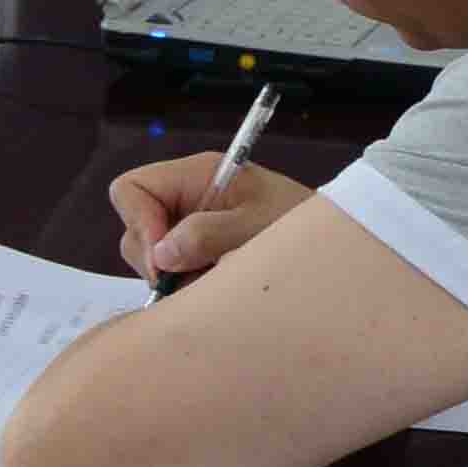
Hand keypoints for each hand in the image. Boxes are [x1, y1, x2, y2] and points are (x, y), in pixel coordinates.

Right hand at [107, 153, 307, 281]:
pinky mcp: (198, 256)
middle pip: (135, 225)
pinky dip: (185, 288)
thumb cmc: (299, 225)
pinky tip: (214, 290)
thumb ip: (208, 235)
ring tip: (214, 283)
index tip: (162, 258)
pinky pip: (172, 273)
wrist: (335, 250)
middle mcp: (186, 199)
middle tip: (190, 279)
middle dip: (154, 258)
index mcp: (196, 176)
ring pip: (151, 255)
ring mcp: (190, 229)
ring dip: (173, 277)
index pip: (132, 189)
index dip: (138, 222)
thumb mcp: (257, 228)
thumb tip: (161, 254)